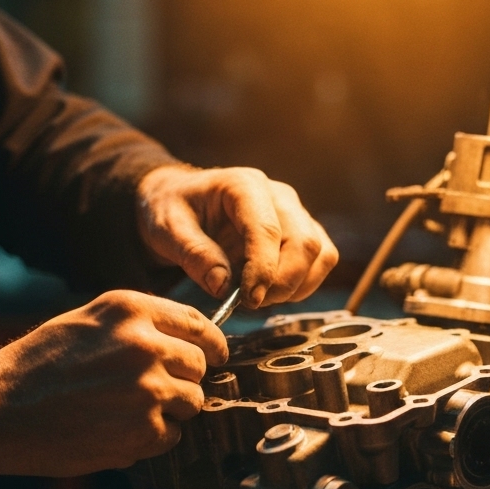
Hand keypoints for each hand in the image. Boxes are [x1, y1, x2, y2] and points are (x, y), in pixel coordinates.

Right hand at [0, 291, 228, 488]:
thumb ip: (138, 324)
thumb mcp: (88, 321)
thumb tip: (188, 339)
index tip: (215, 354)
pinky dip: (152, 438)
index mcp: (132, 310)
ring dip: (170, 409)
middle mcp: (146, 345)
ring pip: (192, 401)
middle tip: (150, 389)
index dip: (212, 343)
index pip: (199, 324)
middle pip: (199, 365)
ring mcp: (148, 390)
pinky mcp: (143, 431)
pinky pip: (171, 435)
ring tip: (127, 410)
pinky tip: (116, 430)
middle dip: (183, 378)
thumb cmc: (38, 365)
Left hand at [136, 165, 338, 307]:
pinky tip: (272, 291)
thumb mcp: (167, 229)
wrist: (182, 202)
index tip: (249, 300)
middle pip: (304, 243)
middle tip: (250, 303)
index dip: (263, 269)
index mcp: (244, 186)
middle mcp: (278, 195)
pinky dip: (303, 284)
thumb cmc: (174, 210)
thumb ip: (194, 255)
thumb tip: (223, 286)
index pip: (267, 229)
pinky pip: (322, 260)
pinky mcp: (302, 232)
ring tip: (258, 296)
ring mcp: (295, 213)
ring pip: (320, 254)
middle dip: (282, 283)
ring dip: (296, 286)